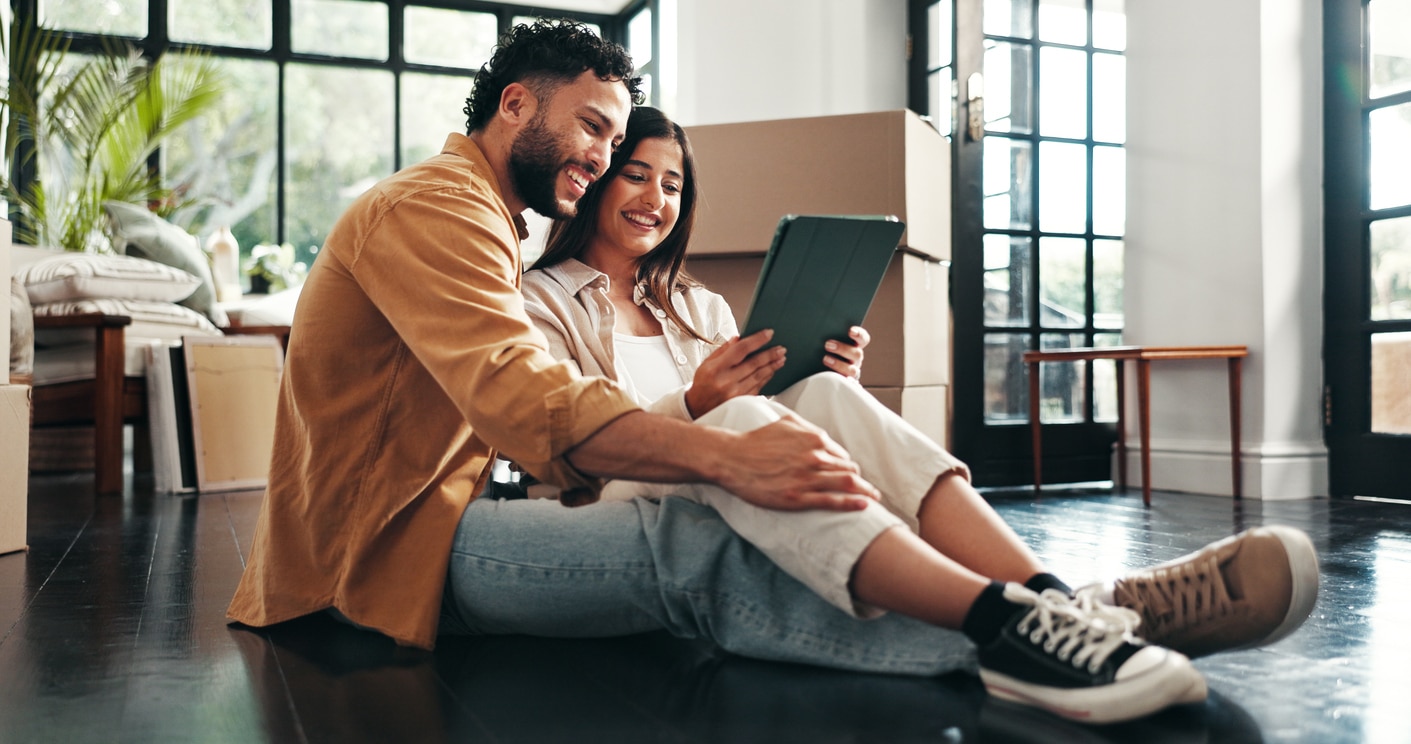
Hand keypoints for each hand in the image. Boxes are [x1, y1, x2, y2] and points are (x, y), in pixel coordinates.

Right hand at [684, 329, 786, 417]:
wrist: (697, 408)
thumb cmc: (703, 383)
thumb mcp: (706, 363)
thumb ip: (723, 350)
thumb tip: (740, 338)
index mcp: (716, 369)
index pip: (741, 350)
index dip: (757, 340)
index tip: (769, 333)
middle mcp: (726, 382)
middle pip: (754, 364)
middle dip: (770, 354)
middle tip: (781, 348)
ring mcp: (735, 394)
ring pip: (759, 376)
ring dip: (772, 366)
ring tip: (781, 358)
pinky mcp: (741, 402)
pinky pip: (758, 387)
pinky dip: (766, 378)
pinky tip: (771, 371)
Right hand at [710, 412, 880, 510]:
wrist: (732, 458)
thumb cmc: (756, 440)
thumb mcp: (784, 422)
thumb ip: (805, 426)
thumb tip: (818, 433)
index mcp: (814, 438)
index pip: (842, 455)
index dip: (849, 466)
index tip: (853, 475)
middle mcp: (815, 456)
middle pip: (850, 470)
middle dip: (860, 480)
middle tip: (868, 489)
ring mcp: (808, 477)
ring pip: (847, 484)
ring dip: (865, 491)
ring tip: (874, 499)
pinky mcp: (798, 497)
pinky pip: (833, 501)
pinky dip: (852, 503)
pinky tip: (864, 505)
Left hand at [822, 326, 868, 380]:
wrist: (813, 369)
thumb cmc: (820, 351)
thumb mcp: (822, 342)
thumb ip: (825, 335)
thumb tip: (817, 328)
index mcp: (854, 346)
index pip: (863, 339)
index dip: (859, 334)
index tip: (850, 331)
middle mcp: (855, 359)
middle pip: (857, 354)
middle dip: (842, 349)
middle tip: (827, 344)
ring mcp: (851, 371)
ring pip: (852, 370)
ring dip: (839, 364)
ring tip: (825, 359)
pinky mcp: (845, 383)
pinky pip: (848, 384)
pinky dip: (843, 381)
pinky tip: (833, 377)